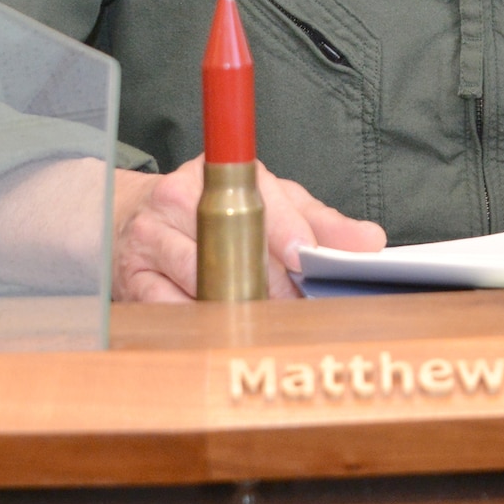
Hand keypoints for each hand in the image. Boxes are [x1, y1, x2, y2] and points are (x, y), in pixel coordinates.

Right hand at [112, 156, 384, 300]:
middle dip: (272, 284)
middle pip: (231, 246)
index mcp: (222, 174)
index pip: (259, 203)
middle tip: (300, 309)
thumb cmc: (218, 213)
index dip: (285, 232)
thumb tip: (371, 241)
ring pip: (200, 279)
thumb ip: (323, 224)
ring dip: (238, 306)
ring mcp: (151, 237)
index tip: (304, 258)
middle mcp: (180, 198)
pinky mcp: (133, 278)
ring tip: (268, 324)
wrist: (138, 220)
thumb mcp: (276, 205)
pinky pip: (170, 308)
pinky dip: (201, 322)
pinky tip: (224, 329)